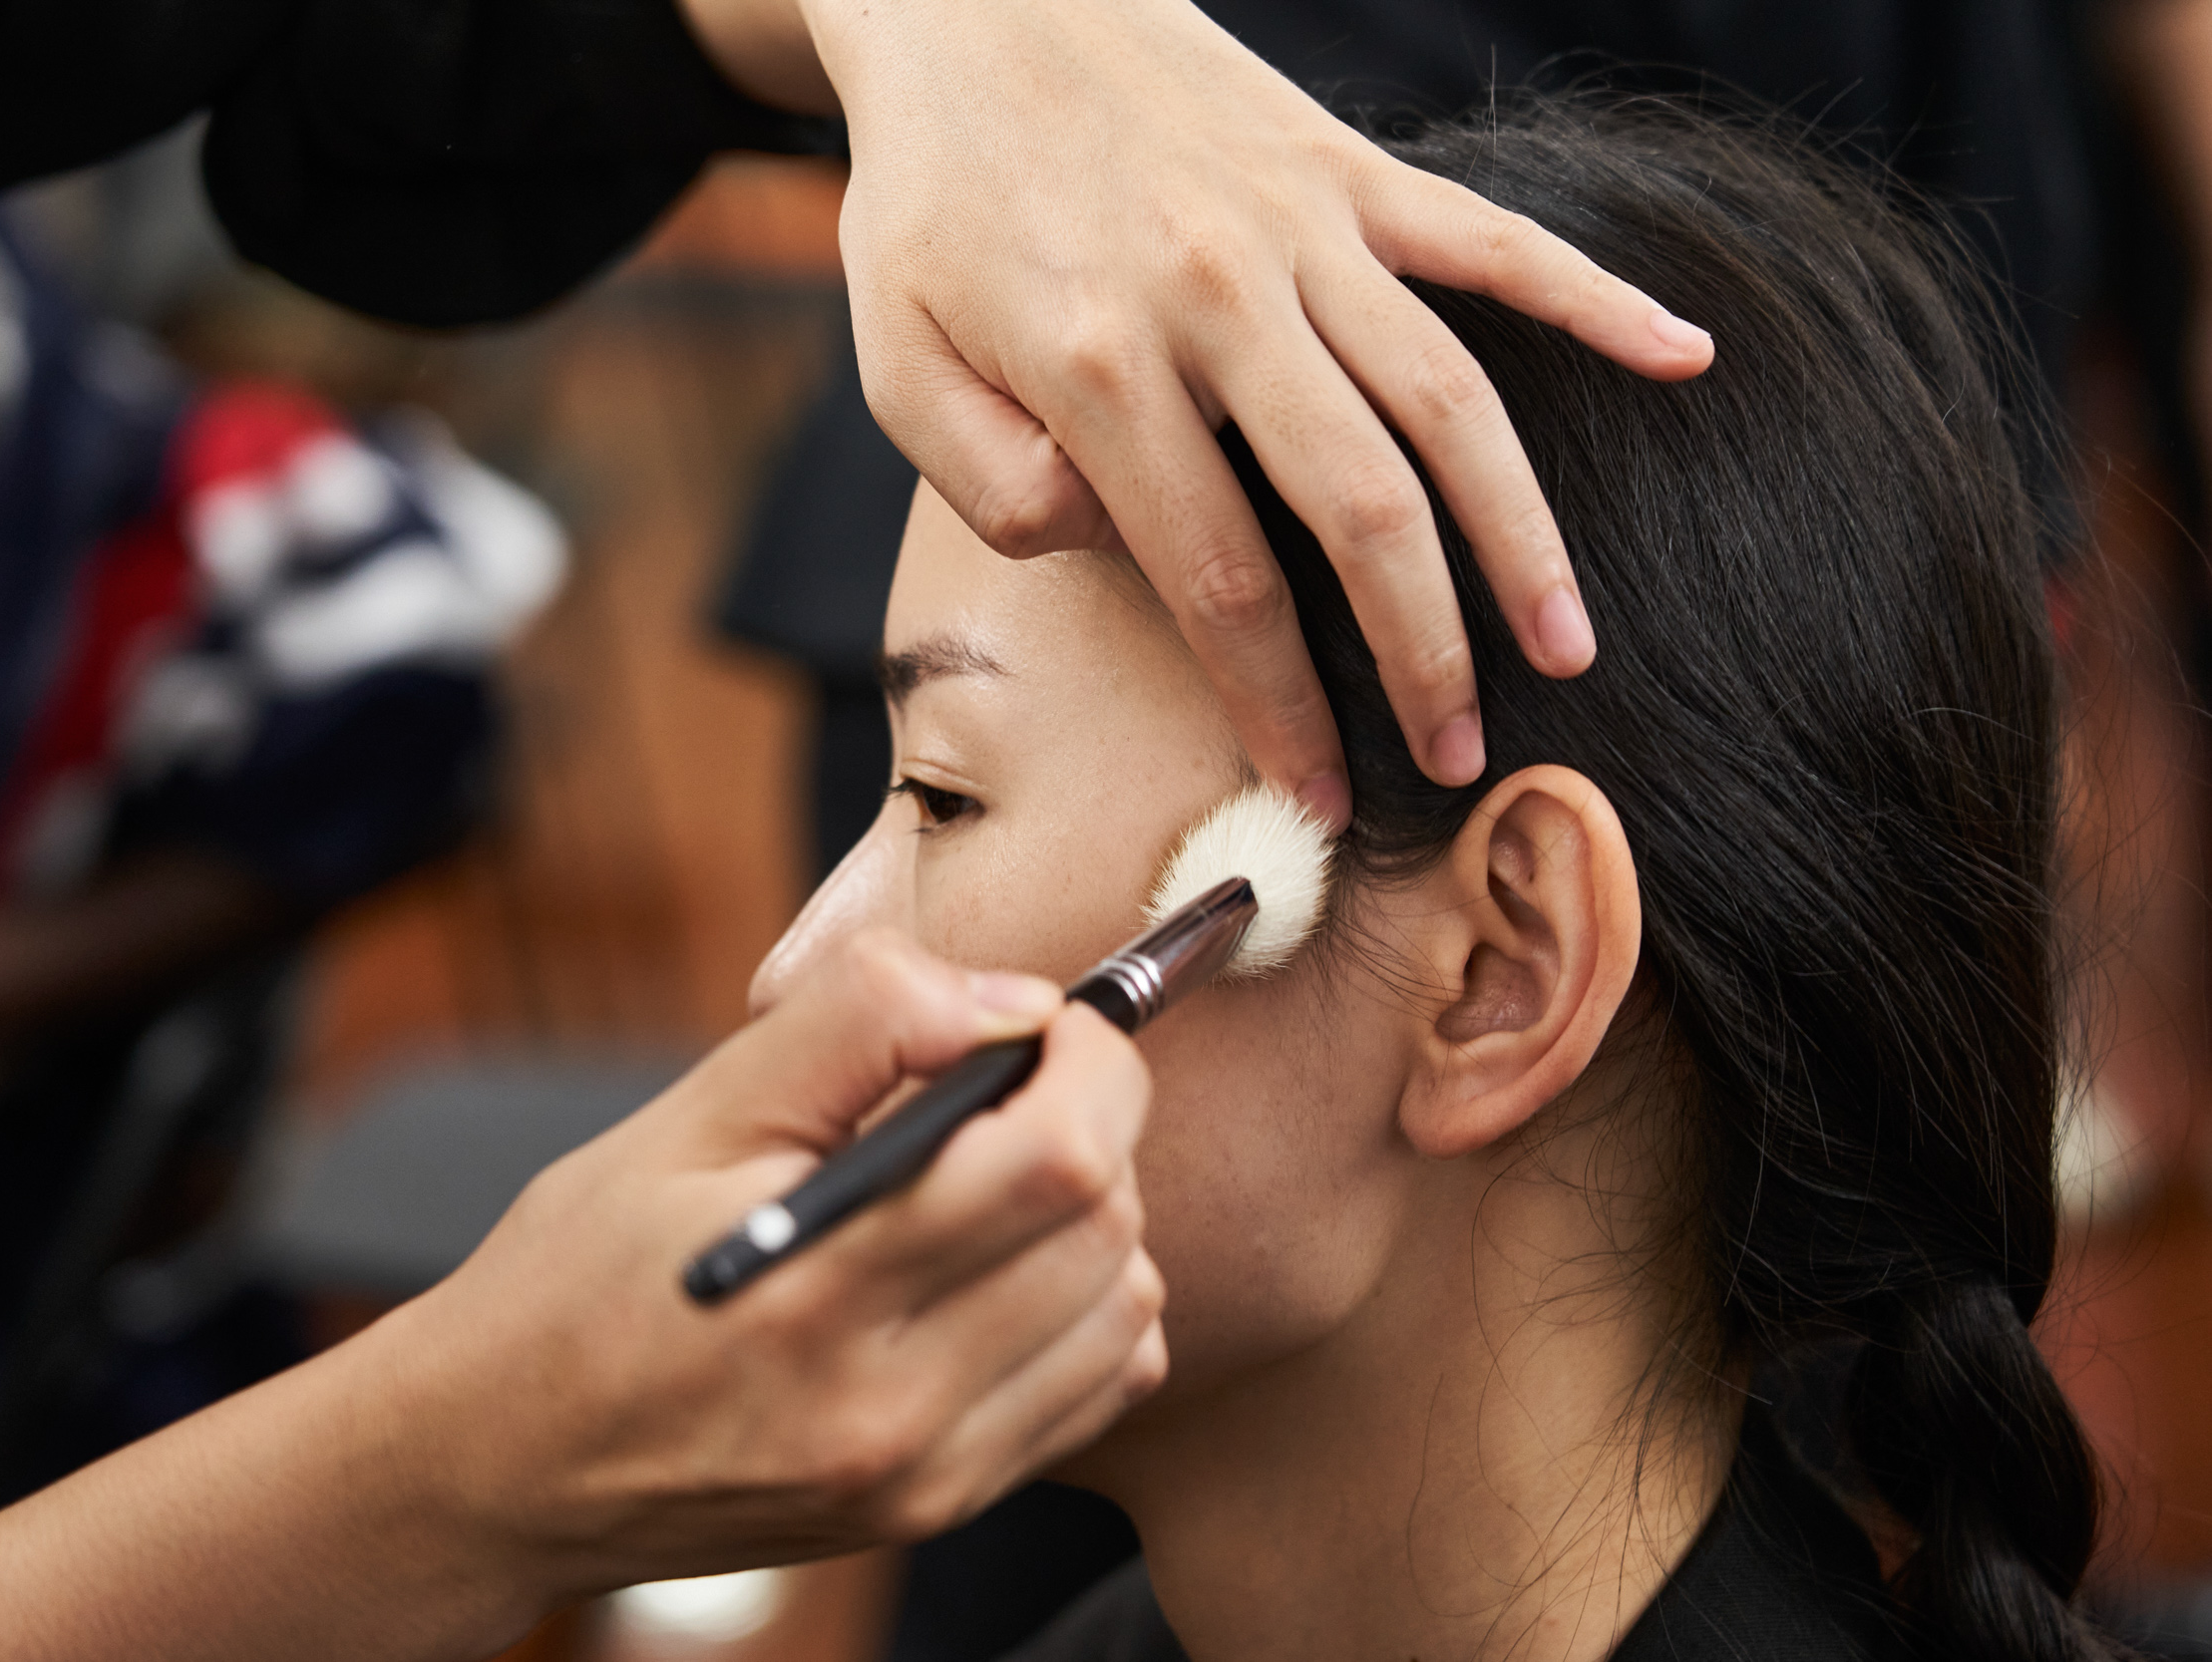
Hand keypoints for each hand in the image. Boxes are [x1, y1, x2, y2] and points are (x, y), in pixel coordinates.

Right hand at [377, 928, 1165, 1605]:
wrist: (501, 1462)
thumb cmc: (577, 1274)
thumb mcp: (691, 1112)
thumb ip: (859, 1023)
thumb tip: (1012, 1001)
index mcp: (818, 1291)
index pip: (1059, 1162)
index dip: (1086, 1063)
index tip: (1044, 1026)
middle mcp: (889, 1407)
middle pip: (1109, 1229)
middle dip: (1092, 1124)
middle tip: (1008, 1089)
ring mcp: (924, 1478)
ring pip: (1128, 1308)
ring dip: (1092, 1217)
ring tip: (988, 1182)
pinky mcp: (938, 1508)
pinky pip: (1102, 1385)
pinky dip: (1081, 1306)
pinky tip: (993, 1269)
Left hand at [804, 0, 1713, 810]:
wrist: (978, 2)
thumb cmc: (930, 204)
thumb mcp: (896, 359)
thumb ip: (991, 485)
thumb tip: (1115, 549)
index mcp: (1099, 364)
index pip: (1218, 578)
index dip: (1278, 701)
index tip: (1318, 791)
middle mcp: (1217, 297)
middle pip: (1361, 508)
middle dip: (1424, 650)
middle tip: (1465, 755)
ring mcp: (1298, 225)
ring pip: (1447, 397)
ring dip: (1519, 531)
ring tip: (1567, 644)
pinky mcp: (1348, 164)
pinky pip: (1492, 239)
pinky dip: (1595, 296)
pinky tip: (1684, 358)